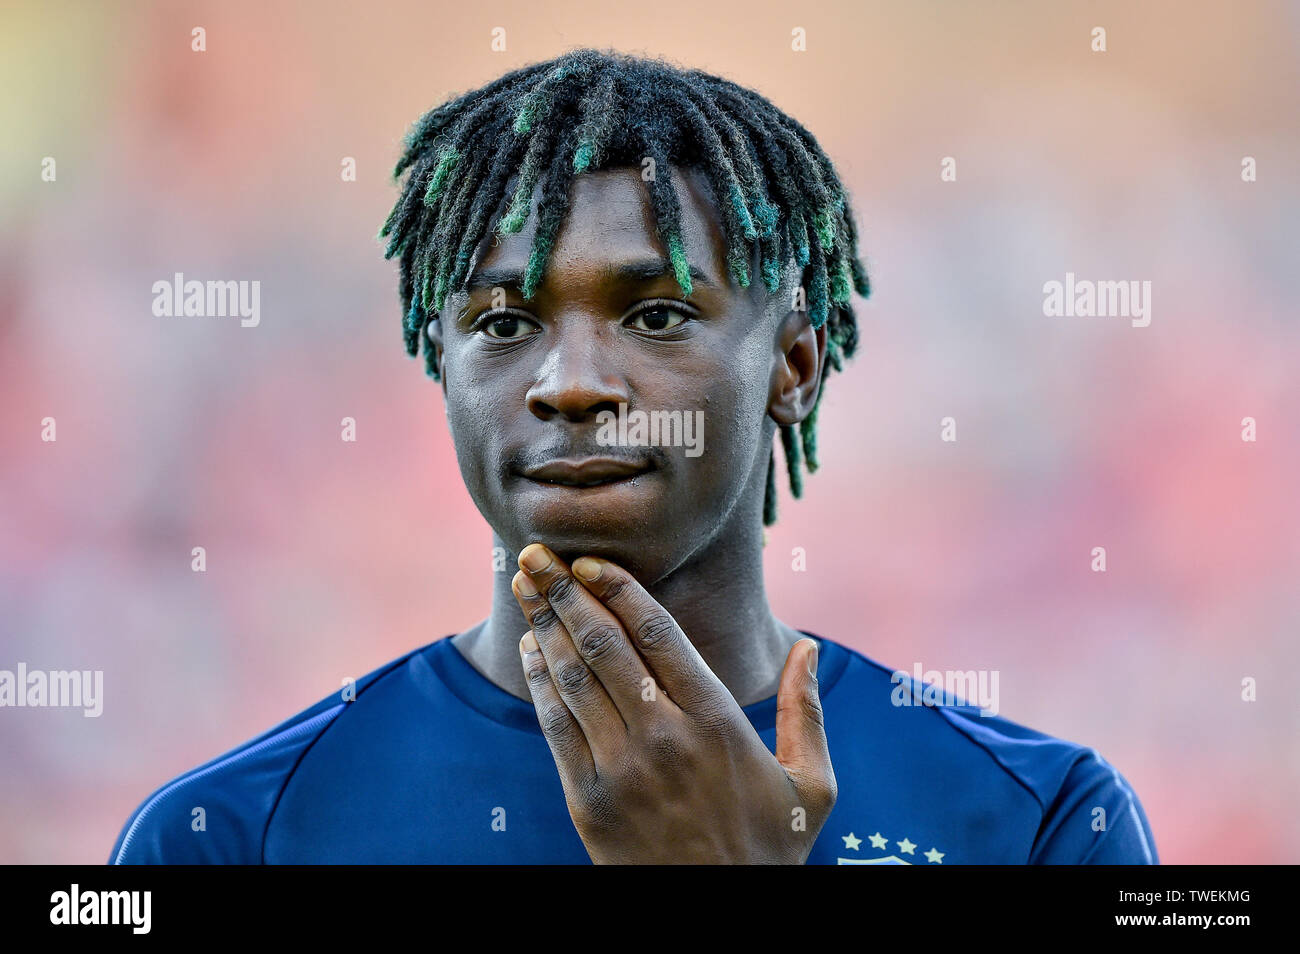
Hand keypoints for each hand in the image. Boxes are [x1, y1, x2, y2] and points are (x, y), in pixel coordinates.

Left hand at [511, 543, 835, 863]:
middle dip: (563, 592)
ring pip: (574, 677)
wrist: (717, 921)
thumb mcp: (811, 786)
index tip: (589, 561)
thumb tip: (807, 647)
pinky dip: (539, 681)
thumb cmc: (769, 854)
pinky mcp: (587, 801)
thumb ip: (805, 711)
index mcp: (718, 722)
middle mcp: (666, 737)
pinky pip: (556, 726)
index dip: (617, 588)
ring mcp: (621, 769)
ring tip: (523, 585)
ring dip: (543, 624)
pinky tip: (531, 649)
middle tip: (536, 552)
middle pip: (604, 644)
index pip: (657, 634)